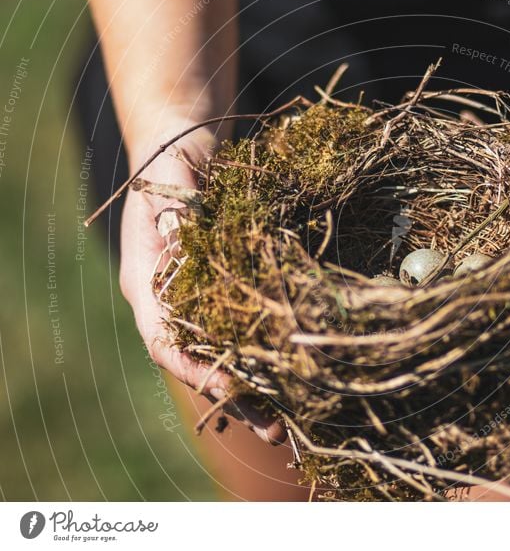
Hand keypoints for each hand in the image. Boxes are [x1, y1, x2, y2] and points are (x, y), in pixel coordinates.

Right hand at [118, 122, 284, 442]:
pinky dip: (264, 360)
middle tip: (274, 429)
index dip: (195, 370)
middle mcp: (170, 303)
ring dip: (254, 391)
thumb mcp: (172, 180)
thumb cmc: (174, 163)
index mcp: (147, 284)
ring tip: (287, 424)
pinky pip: (242, 335)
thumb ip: (174, 214)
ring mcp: (197, 301)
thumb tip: (181, 242)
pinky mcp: (225, 294)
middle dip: (234, 398)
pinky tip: (294, 381)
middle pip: (198, 363)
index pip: (164, 340)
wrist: (185, 148)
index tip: (230, 390)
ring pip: (223, 357)